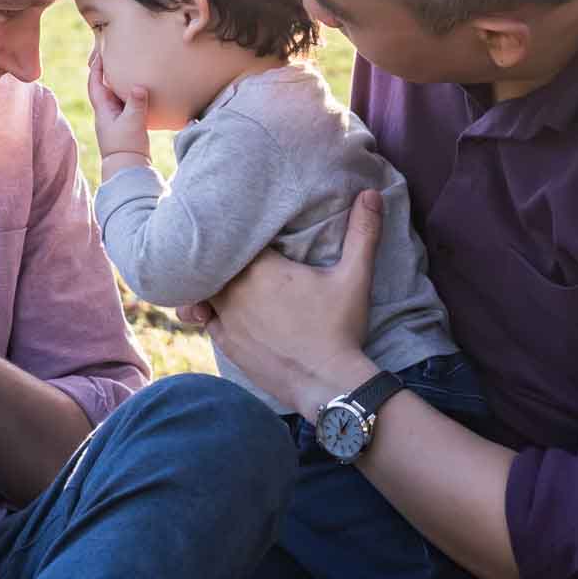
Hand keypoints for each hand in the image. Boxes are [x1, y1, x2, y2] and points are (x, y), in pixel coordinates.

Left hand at [86, 49, 148, 165]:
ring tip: (128, 70)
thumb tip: (138, 85)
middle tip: (114, 58)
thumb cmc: (127, 147)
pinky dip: (130, 96)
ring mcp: (116, 120)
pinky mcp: (126, 126)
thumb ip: (136, 103)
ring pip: (115, 97)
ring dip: (119, 84)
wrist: (128, 170)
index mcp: (103, 110)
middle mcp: (107, 114)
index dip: (96, 69)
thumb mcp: (132, 122)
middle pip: (104, 88)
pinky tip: (140, 92)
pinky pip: (126, 106)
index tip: (100, 54)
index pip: (95, 84)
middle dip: (107, 73)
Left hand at [200, 189, 383, 418]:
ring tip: (228, 277)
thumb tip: (371, 193)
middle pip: (216, 262)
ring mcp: (228, 320)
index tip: (252, 230)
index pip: (238, 237)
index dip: (241, 231)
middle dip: (225, 255)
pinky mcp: (227, 344)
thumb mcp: (355, 278)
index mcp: (261, 268)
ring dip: (215, 283)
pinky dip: (213, 311)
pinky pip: (208, 319)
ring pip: (206, 291)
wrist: (327, 385)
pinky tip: (228, 308)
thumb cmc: (340, 329)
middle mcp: (236, 291)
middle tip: (237, 249)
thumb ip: (362, 233)